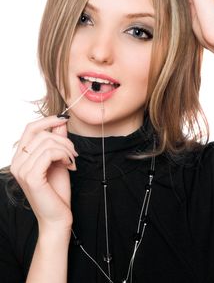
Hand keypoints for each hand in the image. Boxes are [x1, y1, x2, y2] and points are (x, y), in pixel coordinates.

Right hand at [10, 115, 77, 232]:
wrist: (58, 217)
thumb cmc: (57, 191)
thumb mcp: (58, 160)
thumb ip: (57, 140)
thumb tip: (60, 121)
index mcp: (20, 158)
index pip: (30, 128)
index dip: (48, 120)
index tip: (64, 118)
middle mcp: (16, 162)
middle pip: (41, 133)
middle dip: (63, 139)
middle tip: (74, 152)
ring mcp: (21, 170)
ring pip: (47, 142)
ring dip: (66, 149)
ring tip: (72, 161)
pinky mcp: (31, 177)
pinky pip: (50, 153)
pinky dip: (64, 155)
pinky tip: (70, 165)